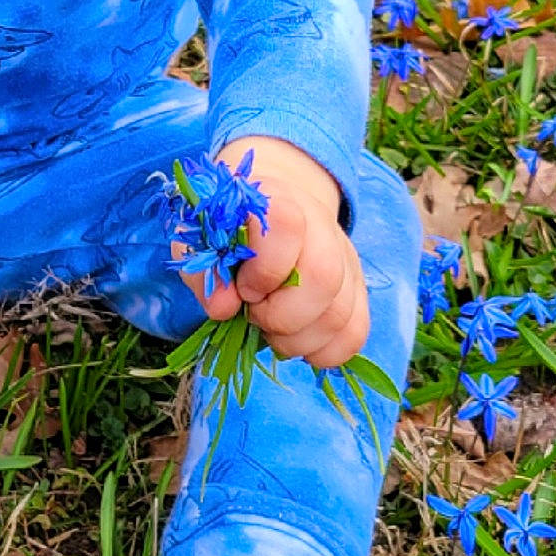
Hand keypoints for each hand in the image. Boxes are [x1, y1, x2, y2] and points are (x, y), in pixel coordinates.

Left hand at [172, 135, 368, 368]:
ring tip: (269, 329)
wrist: (263, 218)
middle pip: (323, 279)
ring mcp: (345, 259)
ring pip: (341, 315)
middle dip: (281, 317)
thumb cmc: (225, 233)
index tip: (243, 288)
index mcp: (277, 203)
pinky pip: (354, 334)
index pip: (288, 226)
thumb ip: (205, 273)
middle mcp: (321, 227)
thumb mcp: (200, 244)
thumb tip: (224, 307)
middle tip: (254, 315)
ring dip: (297, 340)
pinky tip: (295, 342)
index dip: (264, 269)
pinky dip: (323, 352)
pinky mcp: (355, 290)